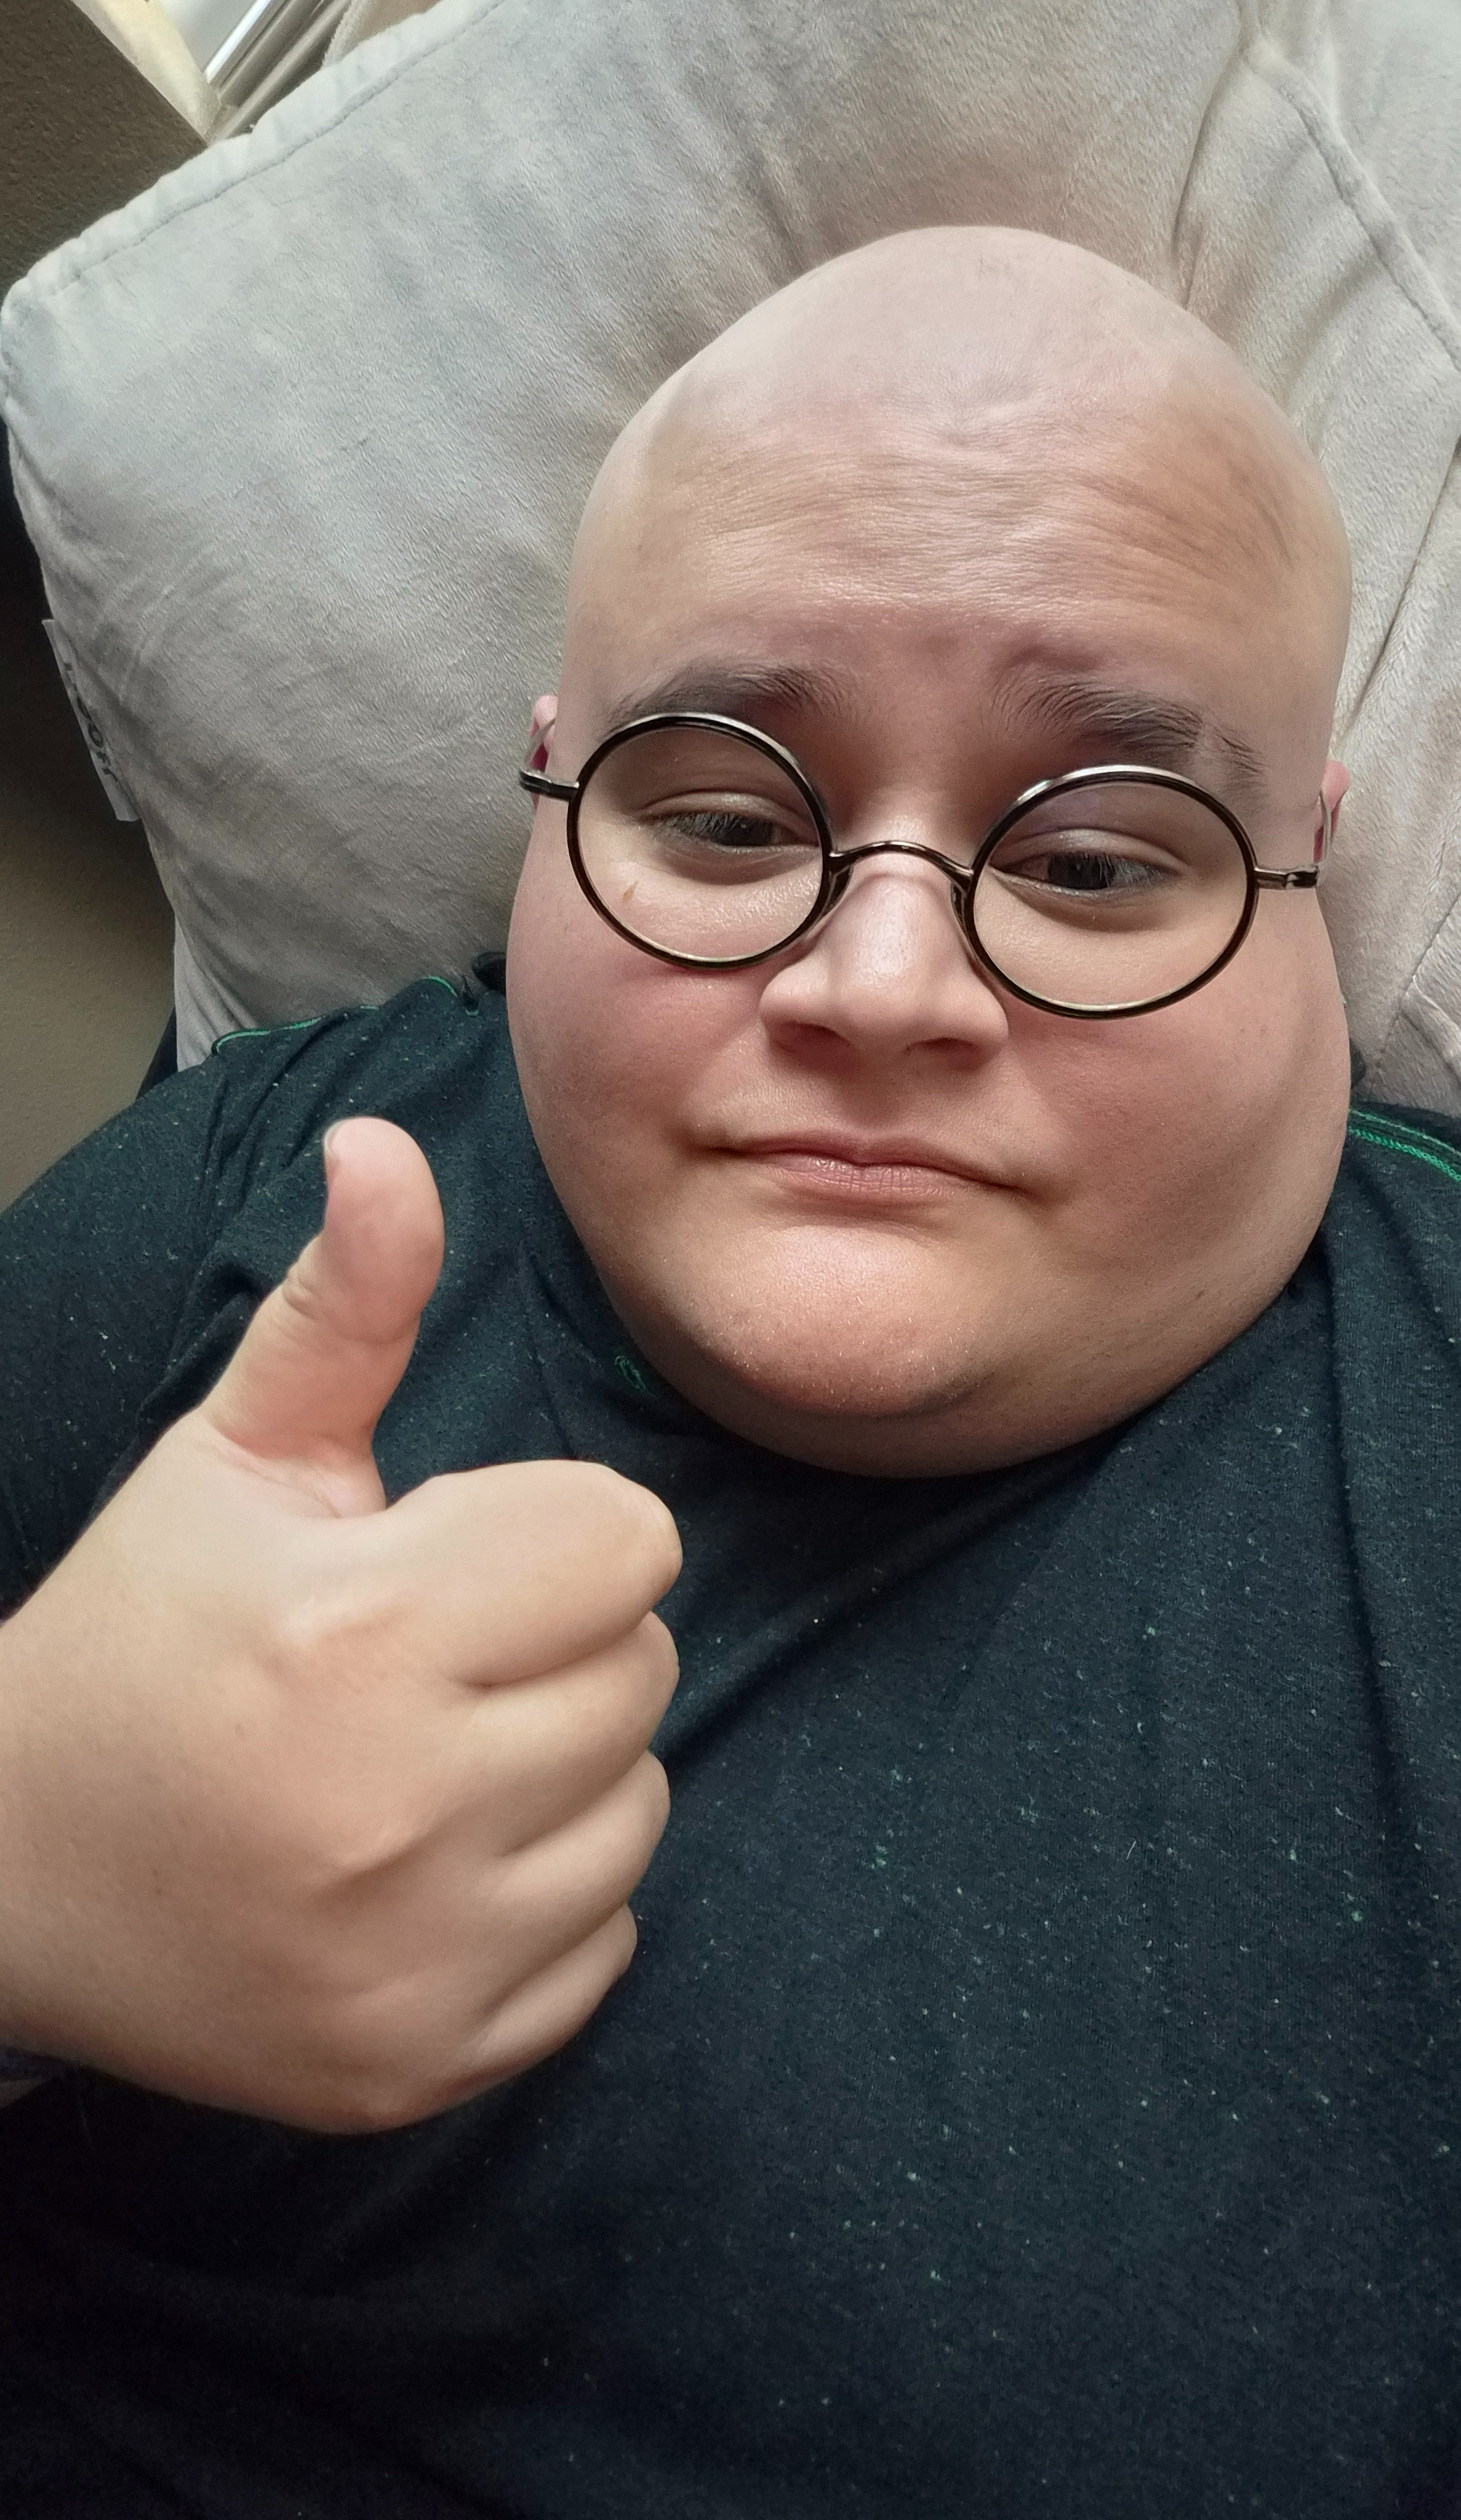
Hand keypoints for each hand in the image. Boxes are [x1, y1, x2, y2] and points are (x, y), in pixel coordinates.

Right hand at [0, 1119, 679, 2129]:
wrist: (15, 1872)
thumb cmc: (145, 1634)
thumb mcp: (233, 1458)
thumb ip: (342, 1305)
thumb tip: (384, 1144)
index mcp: (362, 1627)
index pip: (627, 1544)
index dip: (546, 1532)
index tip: (449, 1559)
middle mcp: (401, 1804)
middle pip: (644, 1671)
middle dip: (553, 1645)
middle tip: (425, 1664)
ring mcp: (418, 1956)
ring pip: (641, 1806)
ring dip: (562, 1772)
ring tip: (424, 1760)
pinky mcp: (429, 2061)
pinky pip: (606, 1943)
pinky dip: (542, 1904)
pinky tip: (425, 1870)